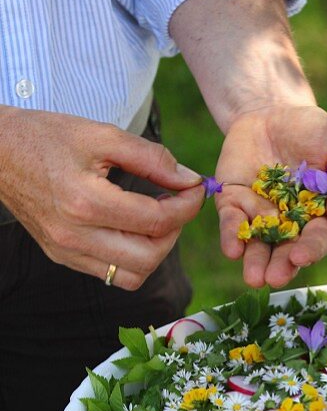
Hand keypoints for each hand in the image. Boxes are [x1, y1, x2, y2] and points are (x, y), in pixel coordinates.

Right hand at [0, 107, 203, 289]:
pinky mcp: (62, 257)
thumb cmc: (48, 137)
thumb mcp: (102, 135)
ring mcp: (67, 251)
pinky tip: (131, 229)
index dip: (187, 206)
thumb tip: (189, 180)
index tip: (194, 188)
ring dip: (155, 251)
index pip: (157, 221)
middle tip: (175, 204)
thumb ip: (151, 158)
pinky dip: (132, 258)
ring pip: (133, 276)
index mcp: (85, 202)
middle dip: (174, 232)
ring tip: (155, 219)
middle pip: (149, 257)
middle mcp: (75, 235)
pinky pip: (111, 275)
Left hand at [214, 104, 326, 287]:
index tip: (301, 255)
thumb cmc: (316, 133)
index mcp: (320, 217)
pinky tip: (232, 249)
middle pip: (286, 250)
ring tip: (254, 277)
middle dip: (281, 265)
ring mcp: (260, 216)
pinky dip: (231, 236)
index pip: (319, 238)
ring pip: (257, 245)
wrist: (275, 110)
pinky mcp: (234, 203)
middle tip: (274, 278)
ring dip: (255, 262)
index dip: (312, 248)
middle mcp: (290, 224)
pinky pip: (232, 222)